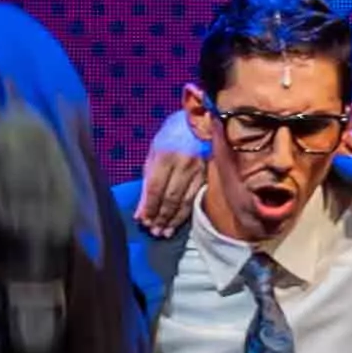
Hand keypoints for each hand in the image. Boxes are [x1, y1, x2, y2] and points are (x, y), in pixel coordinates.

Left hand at [141, 98, 208, 236]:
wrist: (199, 120)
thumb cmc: (171, 136)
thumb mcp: (154, 153)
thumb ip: (148, 180)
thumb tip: (142, 208)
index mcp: (166, 155)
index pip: (155, 188)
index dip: (149, 207)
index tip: (143, 221)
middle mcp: (184, 163)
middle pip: (171, 197)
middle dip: (161, 217)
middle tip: (154, 232)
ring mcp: (199, 169)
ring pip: (186, 201)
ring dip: (174, 219)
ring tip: (164, 232)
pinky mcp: (209, 174)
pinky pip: (197, 197)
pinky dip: (187, 212)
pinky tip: (179, 221)